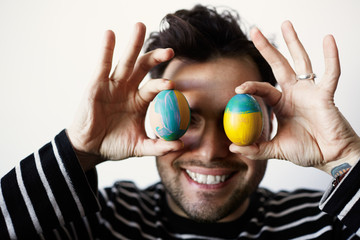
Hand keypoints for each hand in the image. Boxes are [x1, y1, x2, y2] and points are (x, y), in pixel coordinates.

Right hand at [67, 23, 182, 169]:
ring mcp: (113, 85)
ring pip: (125, 61)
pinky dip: (106, 49)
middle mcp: (128, 89)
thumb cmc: (115, 144)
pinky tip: (110, 34)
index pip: (154, 87)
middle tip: (169, 51)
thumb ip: (159, 146)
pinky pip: (102, 65)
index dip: (162, 84)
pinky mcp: (96, 84)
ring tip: (140, 26)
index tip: (172, 84)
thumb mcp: (139, 147)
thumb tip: (180, 146)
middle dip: (155, 57)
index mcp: (140, 101)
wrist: (91, 148)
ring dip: (133, 44)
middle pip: (143, 68)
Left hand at [230, 21, 359, 173]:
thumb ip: (256, 149)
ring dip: (293, 42)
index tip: (238, 89)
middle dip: (267, 48)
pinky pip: (330, 73)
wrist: (330, 157)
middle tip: (254, 31)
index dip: (251, 86)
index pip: (263, 88)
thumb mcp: (276, 150)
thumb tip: (232, 148)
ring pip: (301, 61)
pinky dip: (331, 57)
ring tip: (285, 24)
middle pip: (279, 65)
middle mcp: (294, 93)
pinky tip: (328, 39)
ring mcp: (310, 91)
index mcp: (281, 103)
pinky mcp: (325, 95)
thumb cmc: (307, 150)